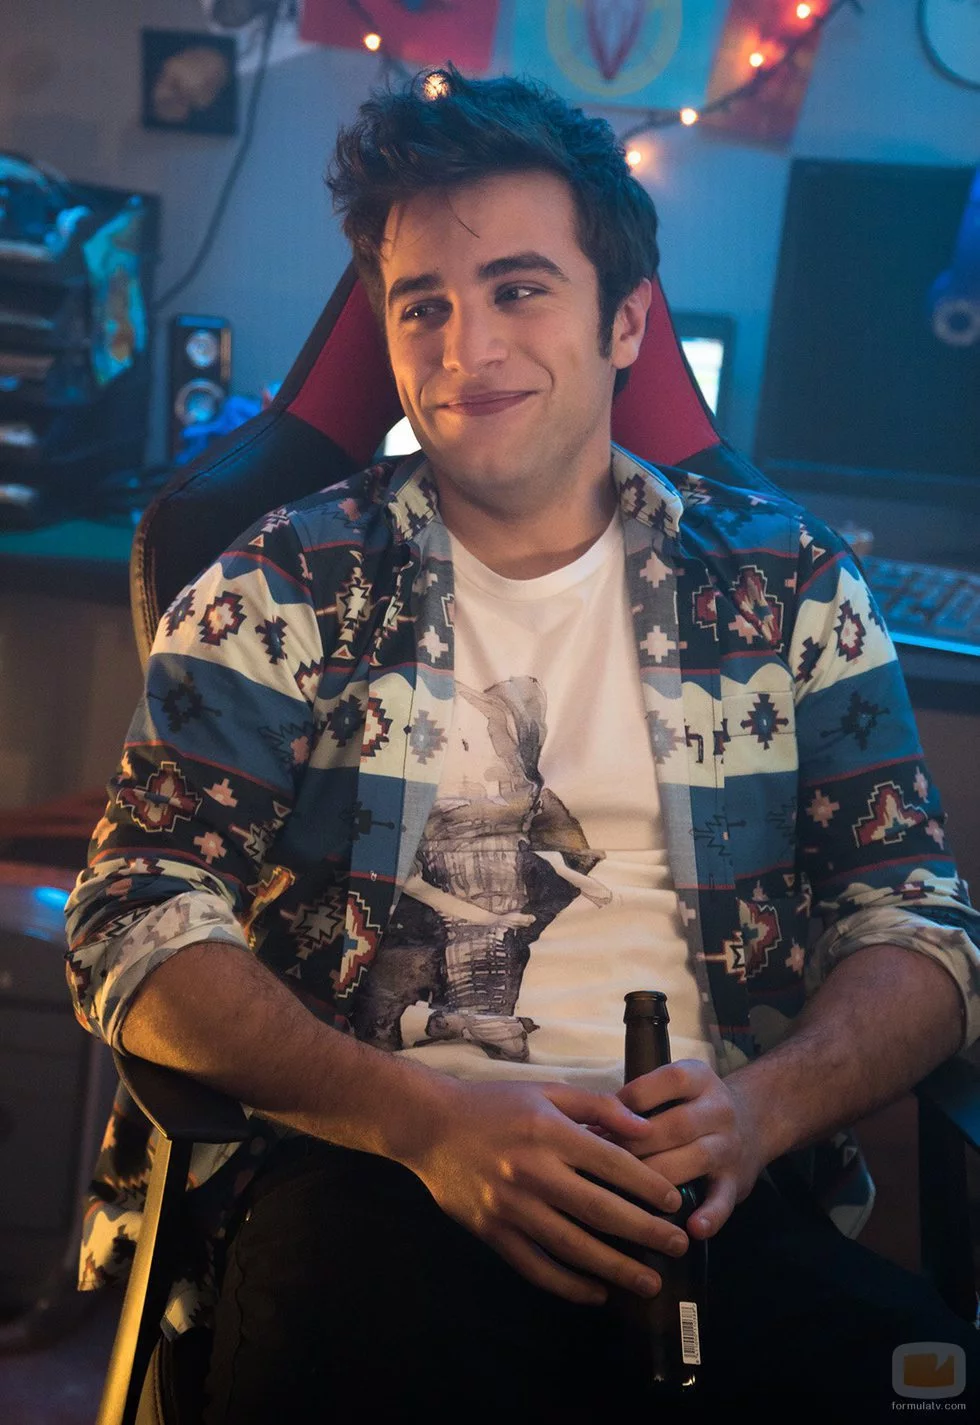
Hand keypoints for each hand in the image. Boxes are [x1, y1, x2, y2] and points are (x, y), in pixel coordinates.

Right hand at [405, 1078, 691, 1304]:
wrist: (429, 1126)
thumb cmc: (494, 1104)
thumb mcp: (546, 1091)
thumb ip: (597, 1106)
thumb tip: (644, 1128)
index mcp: (548, 1133)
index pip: (610, 1163)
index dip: (647, 1185)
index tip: (674, 1203)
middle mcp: (532, 1172)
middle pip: (598, 1209)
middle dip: (643, 1231)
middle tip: (676, 1245)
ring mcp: (510, 1207)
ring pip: (570, 1246)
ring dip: (614, 1268)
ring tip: (648, 1282)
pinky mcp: (492, 1232)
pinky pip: (535, 1266)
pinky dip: (567, 1285)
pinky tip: (595, 1292)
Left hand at [617, 1060, 765, 1240]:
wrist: (753, 1122)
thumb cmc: (692, 1107)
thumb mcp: (672, 1088)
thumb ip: (636, 1101)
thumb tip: (588, 1126)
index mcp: (698, 1078)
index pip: (663, 1083)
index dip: (628, 1103)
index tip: (600, 1122)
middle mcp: (718, 1108)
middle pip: (676, 1125)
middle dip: (636, 1144)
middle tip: (602, 1162)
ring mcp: (729, 1146)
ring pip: (695, 1159)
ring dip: (659, 1178)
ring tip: (628, 1194)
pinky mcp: (737, 1182)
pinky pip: (724, 1200)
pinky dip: (710, 1216)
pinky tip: (692, 1228)